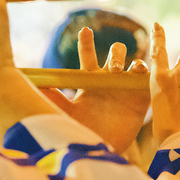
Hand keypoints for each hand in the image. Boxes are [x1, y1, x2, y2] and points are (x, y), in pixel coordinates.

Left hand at [42, 27, 149, 151]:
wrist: (103, 150)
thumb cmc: (82, 131)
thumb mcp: (66, 112)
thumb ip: (53, 96)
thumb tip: (32, 82)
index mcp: (90, 80)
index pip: (88, 55)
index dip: (87, 42)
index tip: (85, 30)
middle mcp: (109, 80)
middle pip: (116, 54)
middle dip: (116, 53)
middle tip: (114, 68)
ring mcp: (126, 88)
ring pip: (135, 63)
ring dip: (133, 61)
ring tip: (129, 71)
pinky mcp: (140, 98)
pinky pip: (147, 79)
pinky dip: (147, 73)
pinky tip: (143, 73)